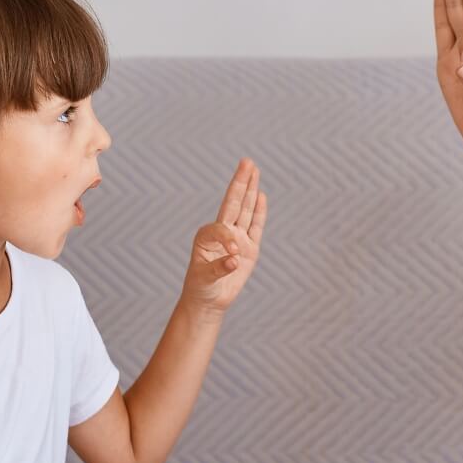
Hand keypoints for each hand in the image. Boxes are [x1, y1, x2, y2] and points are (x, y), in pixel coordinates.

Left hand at [179, 158, 267, 314]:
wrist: (208, 301)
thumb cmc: (201, 289)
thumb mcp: (204, 279)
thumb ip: (218, 268)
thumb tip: (235, 259)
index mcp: (206, 236)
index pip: (220, 228)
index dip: (227, 239)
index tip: (234, 256)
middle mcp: (222, 233)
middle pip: (234, 204)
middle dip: (240, 183)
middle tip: (247, 161)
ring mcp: (237, 239)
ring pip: (246, 211)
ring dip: (251, 191)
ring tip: (254, 170)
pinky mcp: (250, 249)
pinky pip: (256, 227)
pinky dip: (259, 212)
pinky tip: (261, 195)